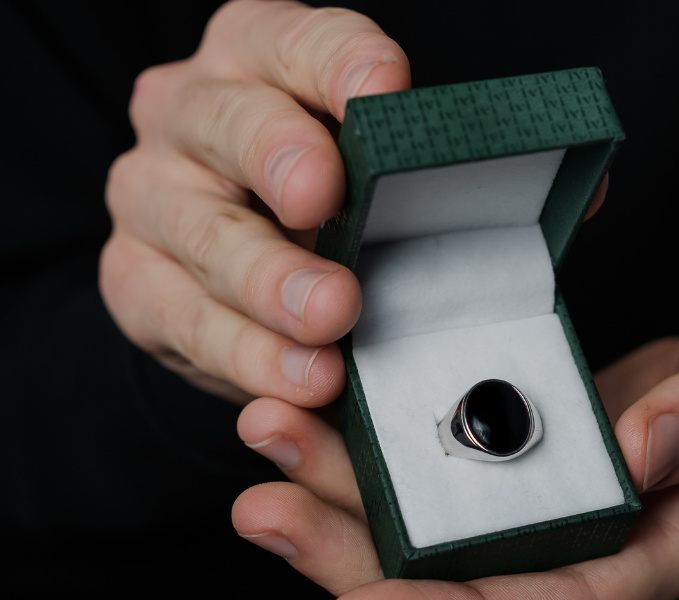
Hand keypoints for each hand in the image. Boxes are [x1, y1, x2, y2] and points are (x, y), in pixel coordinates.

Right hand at [101, 0, 409, 403]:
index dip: (342, 63)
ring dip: (268, 283)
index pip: (301, 42)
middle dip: (278, 159)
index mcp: (259, 58)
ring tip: (326, 321)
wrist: (238, 274)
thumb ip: (384, 166)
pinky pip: (189, 319)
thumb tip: (442, 177)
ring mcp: (152, 192)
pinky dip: (249, 355)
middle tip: (322, 201)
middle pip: (231, 122)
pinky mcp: (134, 277)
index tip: (386, 89)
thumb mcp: (359, 169)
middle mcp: (192, 110)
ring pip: (205, 234)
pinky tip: (298, 377)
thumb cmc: (324, 208)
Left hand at [234, 297, 678, 599]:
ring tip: (267, 441)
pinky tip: (319, 410)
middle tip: (261, 505)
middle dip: (355, 555)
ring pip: (433, 525)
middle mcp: (590, 542)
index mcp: (660, 550)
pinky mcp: (527, 453)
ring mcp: (552, 500)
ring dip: (342, 494)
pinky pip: (443, 464)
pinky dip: (378, 446)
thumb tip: (643, 446)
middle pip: (460, 578)